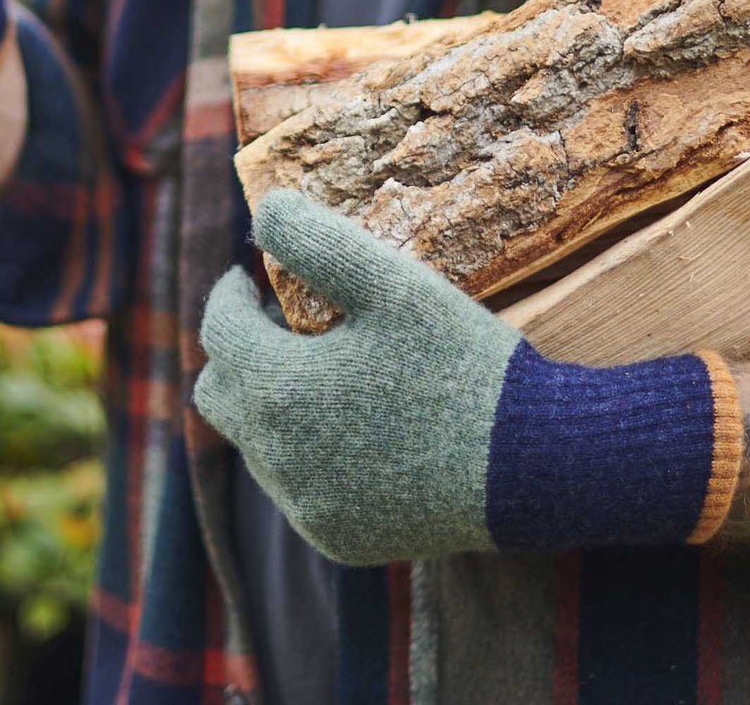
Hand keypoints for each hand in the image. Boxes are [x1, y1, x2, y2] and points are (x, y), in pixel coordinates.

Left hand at [195, 192, 740, 565]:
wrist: (532, 462)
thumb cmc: (460, 359)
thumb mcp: (391, 280)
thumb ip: (315, 238)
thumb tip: (263, 211)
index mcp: (278, 389)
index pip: (217, 329)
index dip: (229, 293)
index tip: (252, 275)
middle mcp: (276, 459)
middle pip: (218, 394)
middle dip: (239, 349)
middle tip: (282, 320)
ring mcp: (306, 508)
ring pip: (255, 444)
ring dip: (271, 400)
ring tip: (325, 367)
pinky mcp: (337, 539)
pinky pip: (296, 489)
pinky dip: (306, 451)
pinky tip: (357, 424)